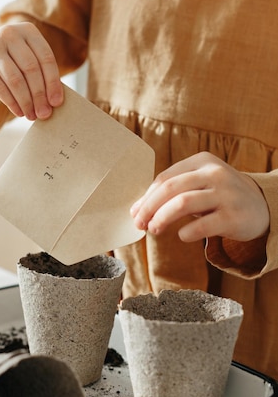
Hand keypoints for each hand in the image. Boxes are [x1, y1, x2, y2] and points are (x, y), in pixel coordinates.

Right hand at [0, 22, 63, 120]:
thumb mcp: (28, 57)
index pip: (46, 58)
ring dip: (26, 102)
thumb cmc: (12, 60)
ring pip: (15, 80)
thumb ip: (42, 73)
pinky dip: (12, 103)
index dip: (53, 82)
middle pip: (30, 69)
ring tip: (32, 115)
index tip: (56, 102)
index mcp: (28, 30)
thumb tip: (54, 102)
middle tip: (45, 114)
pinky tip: (19, 112)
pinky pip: (0, 87)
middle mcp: (9, 33)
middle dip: (39, 95)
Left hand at [130, 152, 269, 242]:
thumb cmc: (220, 196)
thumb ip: (173, 191)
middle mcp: (214, 173)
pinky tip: (182, 236)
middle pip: (170, 188)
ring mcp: (226, 194)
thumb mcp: (200, 184)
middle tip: (140, 224)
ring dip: (162, 218)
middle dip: (149, 208)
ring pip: (182, 203)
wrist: (262, 207)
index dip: (146, 197)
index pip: (165, 178)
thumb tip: (137, 210)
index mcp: (201, 161)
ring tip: (154, 230)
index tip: (135, 213)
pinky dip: (187, 232)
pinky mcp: (234, 216)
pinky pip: (203, 225)